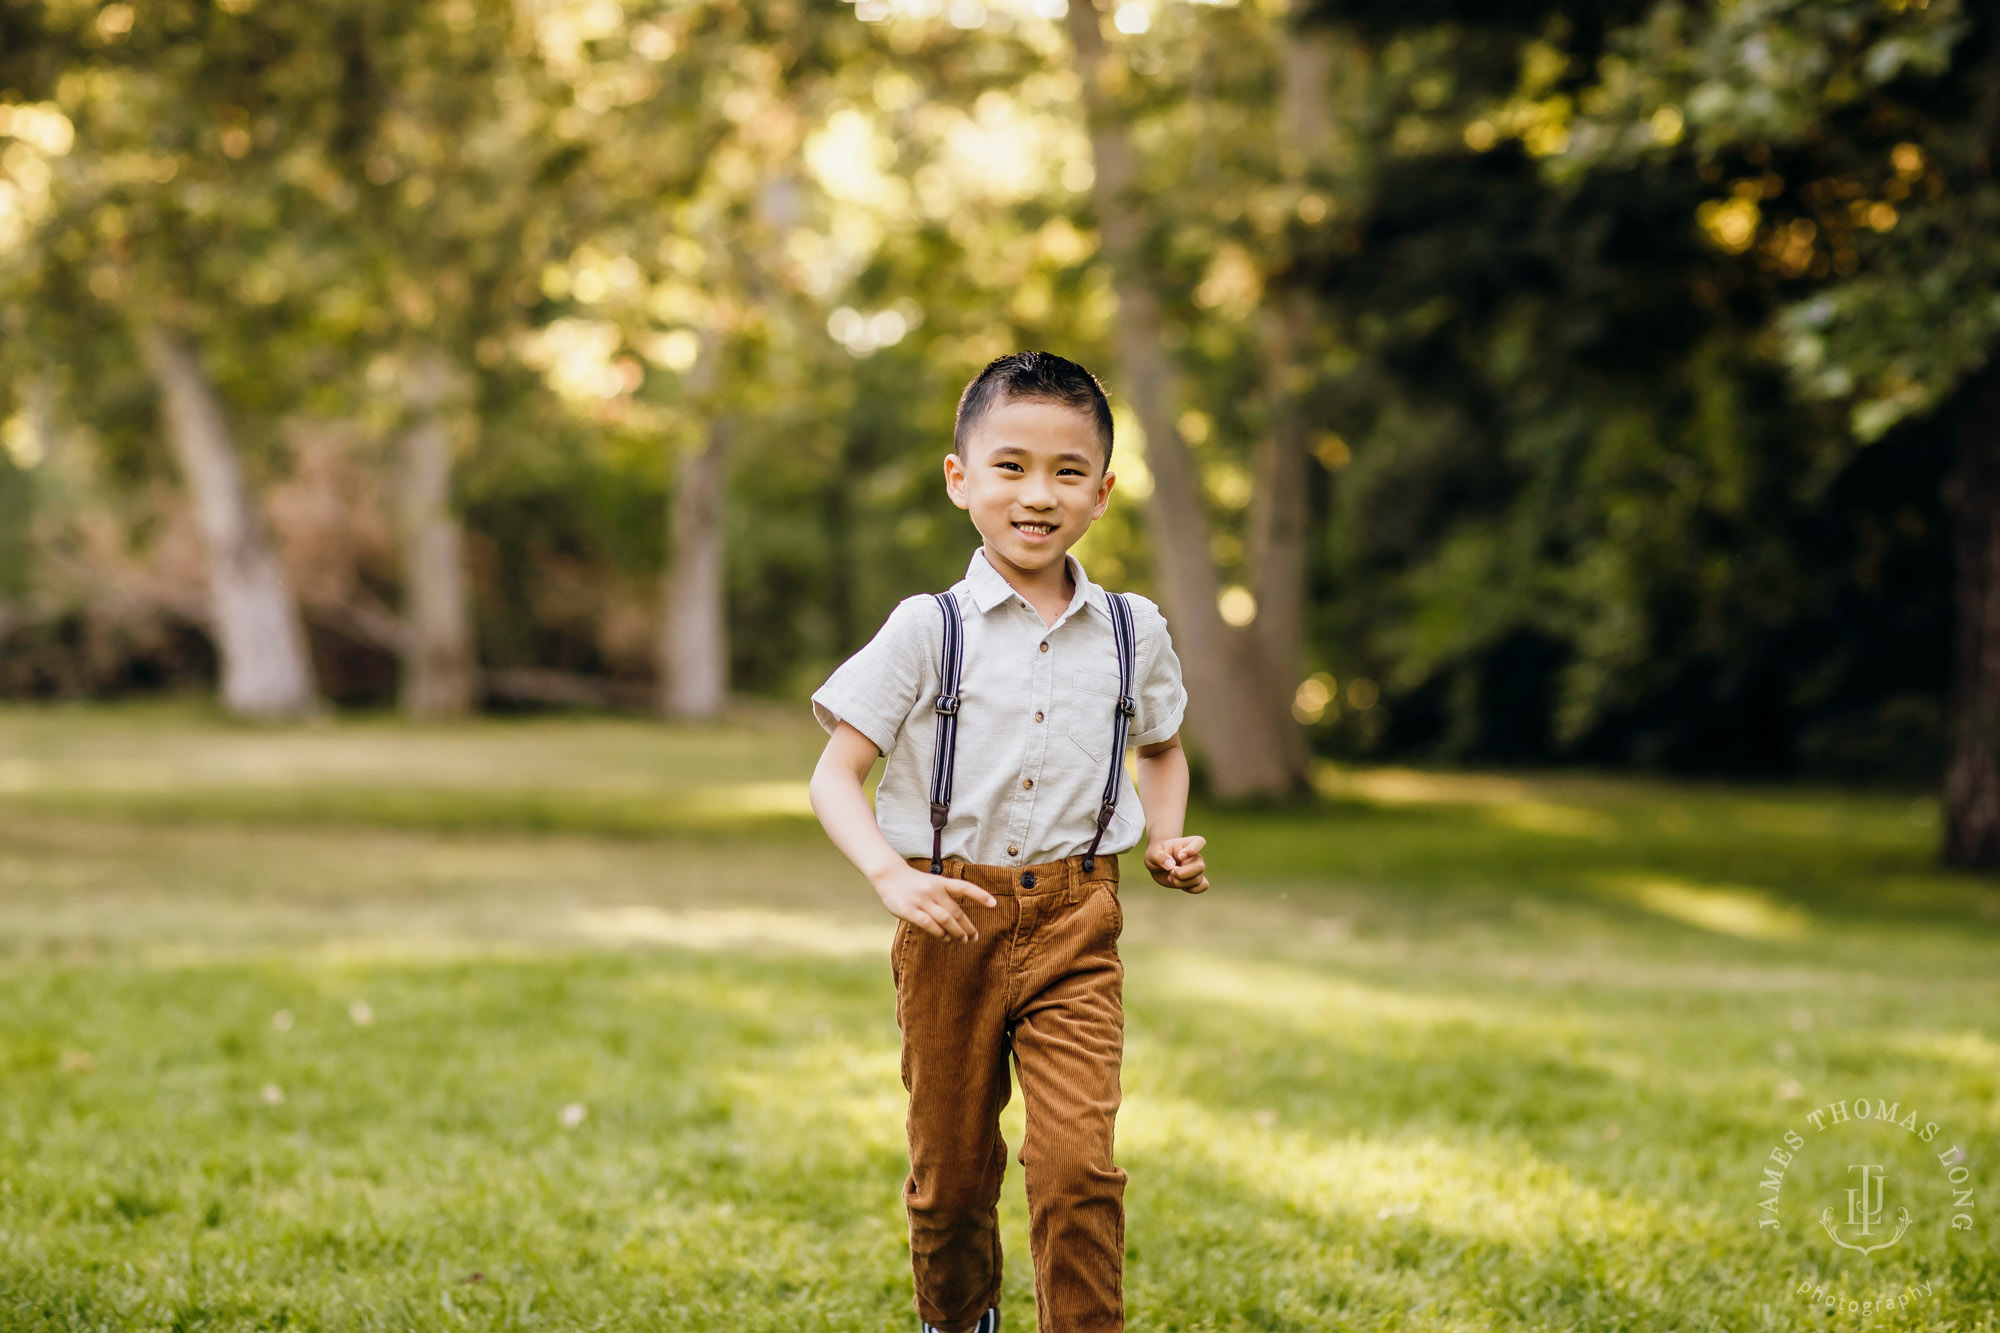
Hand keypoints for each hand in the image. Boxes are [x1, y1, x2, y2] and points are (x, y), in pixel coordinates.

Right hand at [871, 863, 998, 940]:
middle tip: (974, 937)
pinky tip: (945, 938)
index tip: (994, 904)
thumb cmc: (913, 883)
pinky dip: (939, 933)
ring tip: (963, 941)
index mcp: (941, 882)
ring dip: (956, 932)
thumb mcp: (932, 884)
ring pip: (945, 919)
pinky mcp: (909, 910)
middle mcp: (933, 890)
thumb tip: (958, 922)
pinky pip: (929, 924)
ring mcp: (921, 900)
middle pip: (956, 911)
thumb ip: (944, 898)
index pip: (964, 887)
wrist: (888, 875)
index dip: (980, 895)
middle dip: (967, 926)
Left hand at [1145, 835, 1208, 892]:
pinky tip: (1183, 887)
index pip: (1200, 842)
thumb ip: (1159, 857)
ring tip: (1170, 877)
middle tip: (1171, 872)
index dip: (1192, 850)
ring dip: (1181, 882)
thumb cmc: (1156, 854)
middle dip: (1183, 874)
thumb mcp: (1152, 853)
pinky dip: (1194, 889)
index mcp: (1187, 844)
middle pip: (1200, 866)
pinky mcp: (1194, 879)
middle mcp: (1195, 856)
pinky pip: (1204, 885)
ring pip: (1197, 879)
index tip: (1180, 856)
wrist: (1156, 864)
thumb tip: (1171, 865)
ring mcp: (1196, 868)